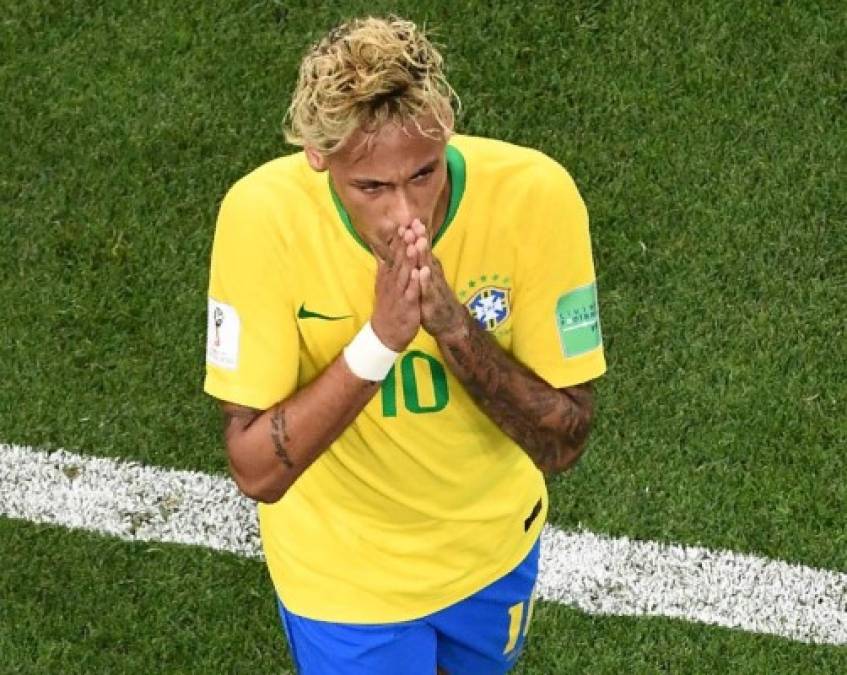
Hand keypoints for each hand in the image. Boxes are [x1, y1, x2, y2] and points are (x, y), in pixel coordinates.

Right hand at [371, 225, 421, 350]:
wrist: (386, 333)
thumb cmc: (388, 307)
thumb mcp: (384, 285)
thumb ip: (385, 268)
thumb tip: (381, 252)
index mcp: (389, 276)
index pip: (394, 255)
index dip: (400, 240)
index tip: (405, 224)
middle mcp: (392, 282)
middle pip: (399, 260)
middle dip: (405, 244)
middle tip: (410, 227)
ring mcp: (399, 293)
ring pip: (404, 274)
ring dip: (409, 259)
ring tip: (414, 244)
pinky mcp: (406, 305)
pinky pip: (410, 293)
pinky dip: (414, 282)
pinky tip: (419, 272)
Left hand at [413, 220, 466, 337]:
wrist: (449, 321)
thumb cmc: (435, 297)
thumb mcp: (427, 277)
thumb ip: (422, 261)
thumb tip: (416, 243)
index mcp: (429, 268)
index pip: (422, 249)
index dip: (417, 235)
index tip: (412, 219)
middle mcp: (432, 274)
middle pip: (425, 254)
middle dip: (420, 239)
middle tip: (416, 223)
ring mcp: (434, 286)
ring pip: (428, 268)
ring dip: (423, 256)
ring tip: (419, 242)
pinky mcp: (432, 300)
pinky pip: (428, 289)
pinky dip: (425, 279)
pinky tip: (422, 271)